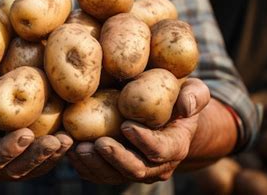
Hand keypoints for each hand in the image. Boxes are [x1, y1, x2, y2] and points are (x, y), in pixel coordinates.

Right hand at [0, 78, 72, 182]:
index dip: (7, 149)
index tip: (26, 133)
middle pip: (13, 169)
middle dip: (35, 156)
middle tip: (55, 140)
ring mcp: (3, 170)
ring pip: (29, 171)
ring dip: (49, 158)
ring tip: (66, 141)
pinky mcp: (20, 165)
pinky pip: (38, 166)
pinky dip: (54, 156)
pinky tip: (68, 141)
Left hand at [67, 78, 209, 183]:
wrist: (167, 116)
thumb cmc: (178, 97)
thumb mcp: (194, 90)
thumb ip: (195, 96)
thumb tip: (185, 105)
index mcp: (175, 145)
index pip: (160, 150)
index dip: (144, 141)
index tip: (126, 125)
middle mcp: (156, 164)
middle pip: (135, 169)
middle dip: (115, 158)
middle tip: (98, 143)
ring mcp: (135, 168)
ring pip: (114, 175)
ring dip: (95, 165)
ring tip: (78, 149)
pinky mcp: (116, 168)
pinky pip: (100, 174)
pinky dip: (84, 166)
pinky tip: (70, 150)